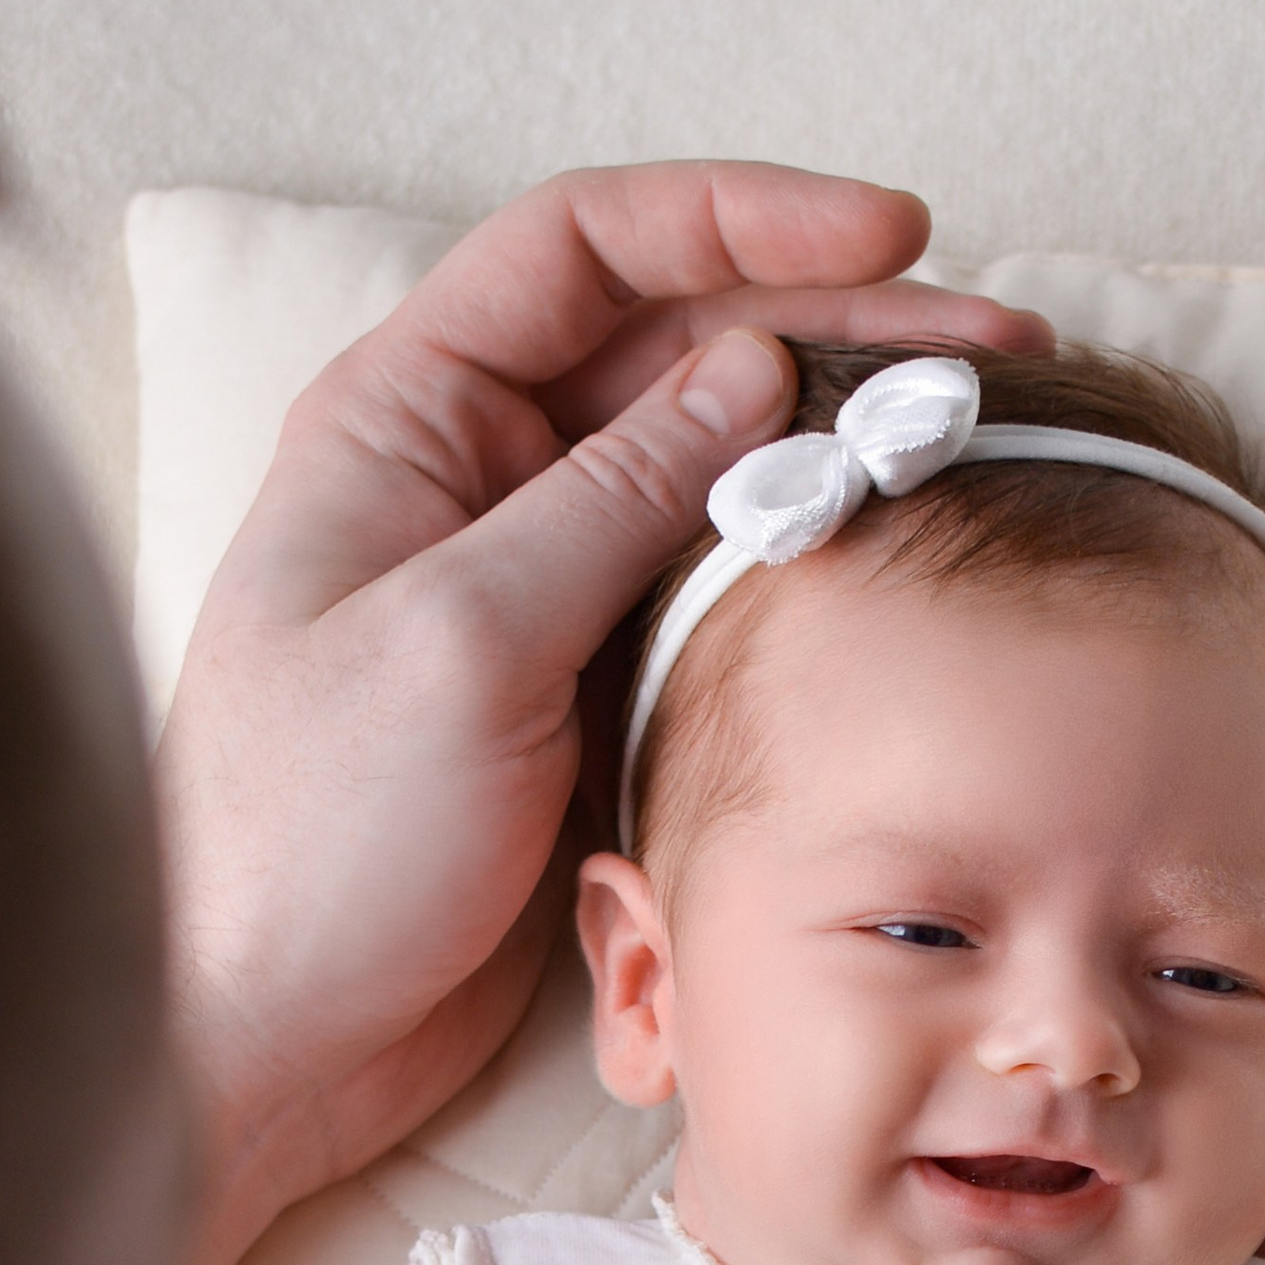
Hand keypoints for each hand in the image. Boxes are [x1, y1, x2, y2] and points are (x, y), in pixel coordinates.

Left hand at [160, 163, 1051, 1264]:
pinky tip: (905, 564)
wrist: (268, 1044)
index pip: (586, 248)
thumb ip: (614, 497)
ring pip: (715, 471)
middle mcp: (474, 481)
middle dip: (838, 332)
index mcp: (406, 421)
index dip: (742, 220)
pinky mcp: (584, 695)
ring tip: (983, 444)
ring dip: (844, 450)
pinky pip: (716, 594)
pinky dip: (812, 568)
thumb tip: (754, 371)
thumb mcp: (465, 642)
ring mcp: (537, 589)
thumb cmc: (310, 844)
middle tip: (996, 348)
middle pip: (678, 348)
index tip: (890, 235)